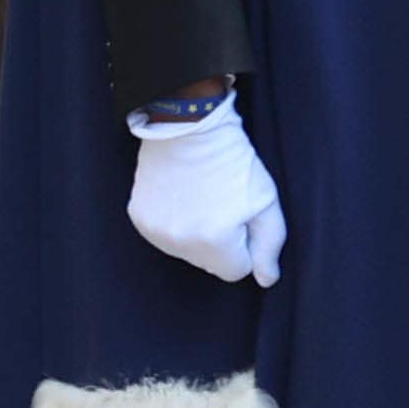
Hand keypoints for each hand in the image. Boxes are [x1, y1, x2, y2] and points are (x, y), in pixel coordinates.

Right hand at [125, 99, 286, 286]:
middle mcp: (180, 242)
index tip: (242, 216)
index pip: (236, 271)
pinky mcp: (138, 217)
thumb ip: (269, 246)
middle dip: (221, 241)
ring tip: (202, 196)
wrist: (189, 126)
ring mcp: (154, 230)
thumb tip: (266, 280)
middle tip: (222, 202)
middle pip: (210, 263)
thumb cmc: (235, 162)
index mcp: (215, 241)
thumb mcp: (266, 202)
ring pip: (186, 251)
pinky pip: (164, 236)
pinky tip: (182, 195)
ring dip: (196, 233)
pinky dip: (174, 222)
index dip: (245, 245)